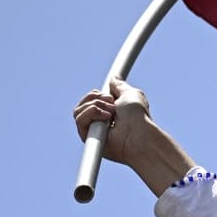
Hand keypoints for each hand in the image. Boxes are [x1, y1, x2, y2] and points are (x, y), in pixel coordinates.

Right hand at [73, 78, 195, 195]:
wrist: (138, 133)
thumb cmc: (138, 116)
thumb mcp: (130, 94)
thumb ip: (119, 86)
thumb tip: (113, 78)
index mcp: (108, 112)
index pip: (91, 100)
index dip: (96, 95)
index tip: (110, 97)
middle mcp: (99, 122)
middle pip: (82, 104)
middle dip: (96, 98)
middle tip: (112, 103)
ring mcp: (93, 130)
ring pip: (78, 111)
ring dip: (96, 106)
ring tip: (112, 114)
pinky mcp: (88, 139)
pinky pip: (79, 120)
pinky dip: (91, 114)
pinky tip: (106, 119)